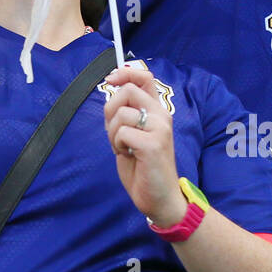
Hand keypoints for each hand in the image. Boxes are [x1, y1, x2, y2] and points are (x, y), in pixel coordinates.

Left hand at [104, 65, 186, 227]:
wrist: (159, 198)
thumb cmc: (143, 167)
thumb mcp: (132, 133)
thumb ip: (126, 113)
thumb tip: (111, 89)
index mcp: (157, 111)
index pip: (145, 76)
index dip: (124, 73)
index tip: (110, 80)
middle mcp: (162, 115)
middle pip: (128, 91)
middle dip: (111, 109)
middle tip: (115, 131)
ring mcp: (160, 129)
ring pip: (122, 113)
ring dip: (113, 133)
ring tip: (123, 147)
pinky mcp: (153, 144)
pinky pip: (122, 132)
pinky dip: (117, 144)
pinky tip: (128, 155)